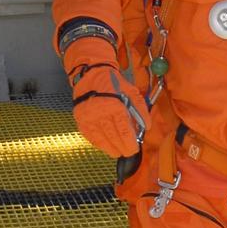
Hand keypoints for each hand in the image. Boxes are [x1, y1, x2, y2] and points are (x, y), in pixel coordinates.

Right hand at [64, 37, 147, 158]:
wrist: (92, 74)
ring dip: (109, 148)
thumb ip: (141, 110)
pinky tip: (104, 146)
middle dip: (121, 147)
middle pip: (112, 136)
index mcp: (115, 106)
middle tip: (127, 153)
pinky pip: (88, 134)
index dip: (129, 142)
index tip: (134, 149)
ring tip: (117, 153)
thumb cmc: (115, 84)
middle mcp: (100, 112)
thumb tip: (146, 128)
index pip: (123, 129)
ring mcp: (88, 116)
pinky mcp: (79, 118)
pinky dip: (97, 142)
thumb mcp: (133, 93)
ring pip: (99, 138)